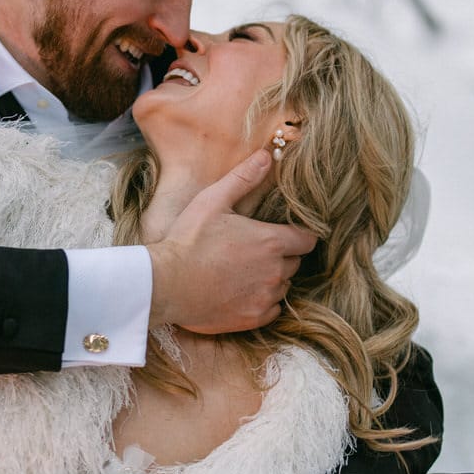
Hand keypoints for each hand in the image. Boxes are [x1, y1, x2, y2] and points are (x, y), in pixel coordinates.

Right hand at [146, 150, 315, 332]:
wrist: (166, 284)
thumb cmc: (188, 240)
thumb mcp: (213, 201)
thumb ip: (243, 178)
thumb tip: (267, 155)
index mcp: (271, 241)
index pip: (307, 239)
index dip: (297, 235)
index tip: (284, 234)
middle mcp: (275, 271)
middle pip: (295, 262)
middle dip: (281, 256)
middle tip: (253, 251)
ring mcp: (266, 297)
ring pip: (283, 286)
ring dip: (271, 279)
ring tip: (243, 272)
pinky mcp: (254, 318)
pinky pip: (273, 309)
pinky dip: (262, 301)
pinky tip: (239, 292)